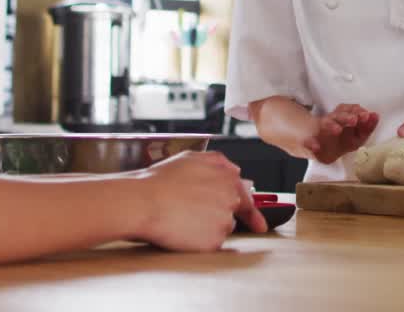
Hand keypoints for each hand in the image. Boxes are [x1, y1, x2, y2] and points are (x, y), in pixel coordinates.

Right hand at [132, 151, 265, 250]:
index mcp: (227, 178)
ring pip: (221, 229)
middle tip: (193, 213)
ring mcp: (224, 220)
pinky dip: (199, 241)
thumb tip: (235, 170)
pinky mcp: (214, 240)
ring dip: (207, 227)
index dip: (251, 211)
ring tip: (182, 217)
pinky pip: (211, 244)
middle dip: (217, 215)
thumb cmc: (160, 181)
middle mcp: (231, 198)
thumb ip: (218, 162)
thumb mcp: (190, 158)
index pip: (246, 197)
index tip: (259, 224)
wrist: (143, 202)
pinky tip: (183, 230)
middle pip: (232, 213)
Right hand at [302, 104, 378, 163]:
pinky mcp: (311, 141)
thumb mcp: (358, 137)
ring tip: (337, 130)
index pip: (351, 111)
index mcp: (344, 118)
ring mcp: (321, 130)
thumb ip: (367, 127)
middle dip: (347, 116)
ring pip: (326, 123)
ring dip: (332, 125)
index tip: (367, 115)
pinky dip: (311, 143)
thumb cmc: (342, 141)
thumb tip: (376, 116)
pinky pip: (309, 141)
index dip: (358, 112)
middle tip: (354, 120)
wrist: (322, 150)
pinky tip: (315, 146)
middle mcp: (332, 120)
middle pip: (339, 115)